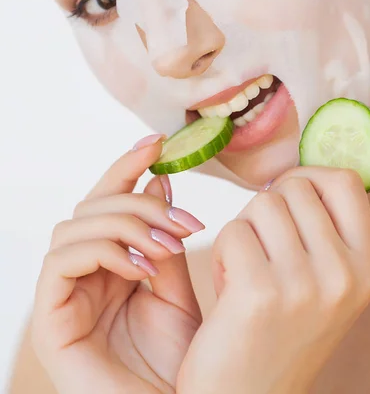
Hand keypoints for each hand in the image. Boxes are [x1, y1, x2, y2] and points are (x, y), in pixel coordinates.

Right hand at [31, 136, 203, 393]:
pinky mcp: (50, 319)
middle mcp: (83, 274)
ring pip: (74, 227)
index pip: (109, 201)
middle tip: (183, 222)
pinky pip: (60, 262)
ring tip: (166, 249)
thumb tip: (159, 182)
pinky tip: (139, 268)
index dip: (127, 166)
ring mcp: (63, 295)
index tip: (157, 143)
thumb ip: (164, 238)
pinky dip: (102, 252)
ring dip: (124, 226)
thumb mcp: (179, 287)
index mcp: (111, 263)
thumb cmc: (183, 362)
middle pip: (91, 208)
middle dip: (138, 203)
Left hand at [177, 167, 369, 393]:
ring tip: (245, 272)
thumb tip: (293, 175)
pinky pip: (234, 232)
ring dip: (243, 231)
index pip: (345, 182)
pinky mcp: (262, 293)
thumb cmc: (275, 333)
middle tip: (259, 250)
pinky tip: (229, 289)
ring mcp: (306, 284)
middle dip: (266, 207)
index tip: (284, 196)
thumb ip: (320, 233)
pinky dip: (222, 253)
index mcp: (364, 270)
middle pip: (295, 187)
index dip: (308, 177)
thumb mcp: (320, 286)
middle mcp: (344, 275)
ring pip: (262, 203)